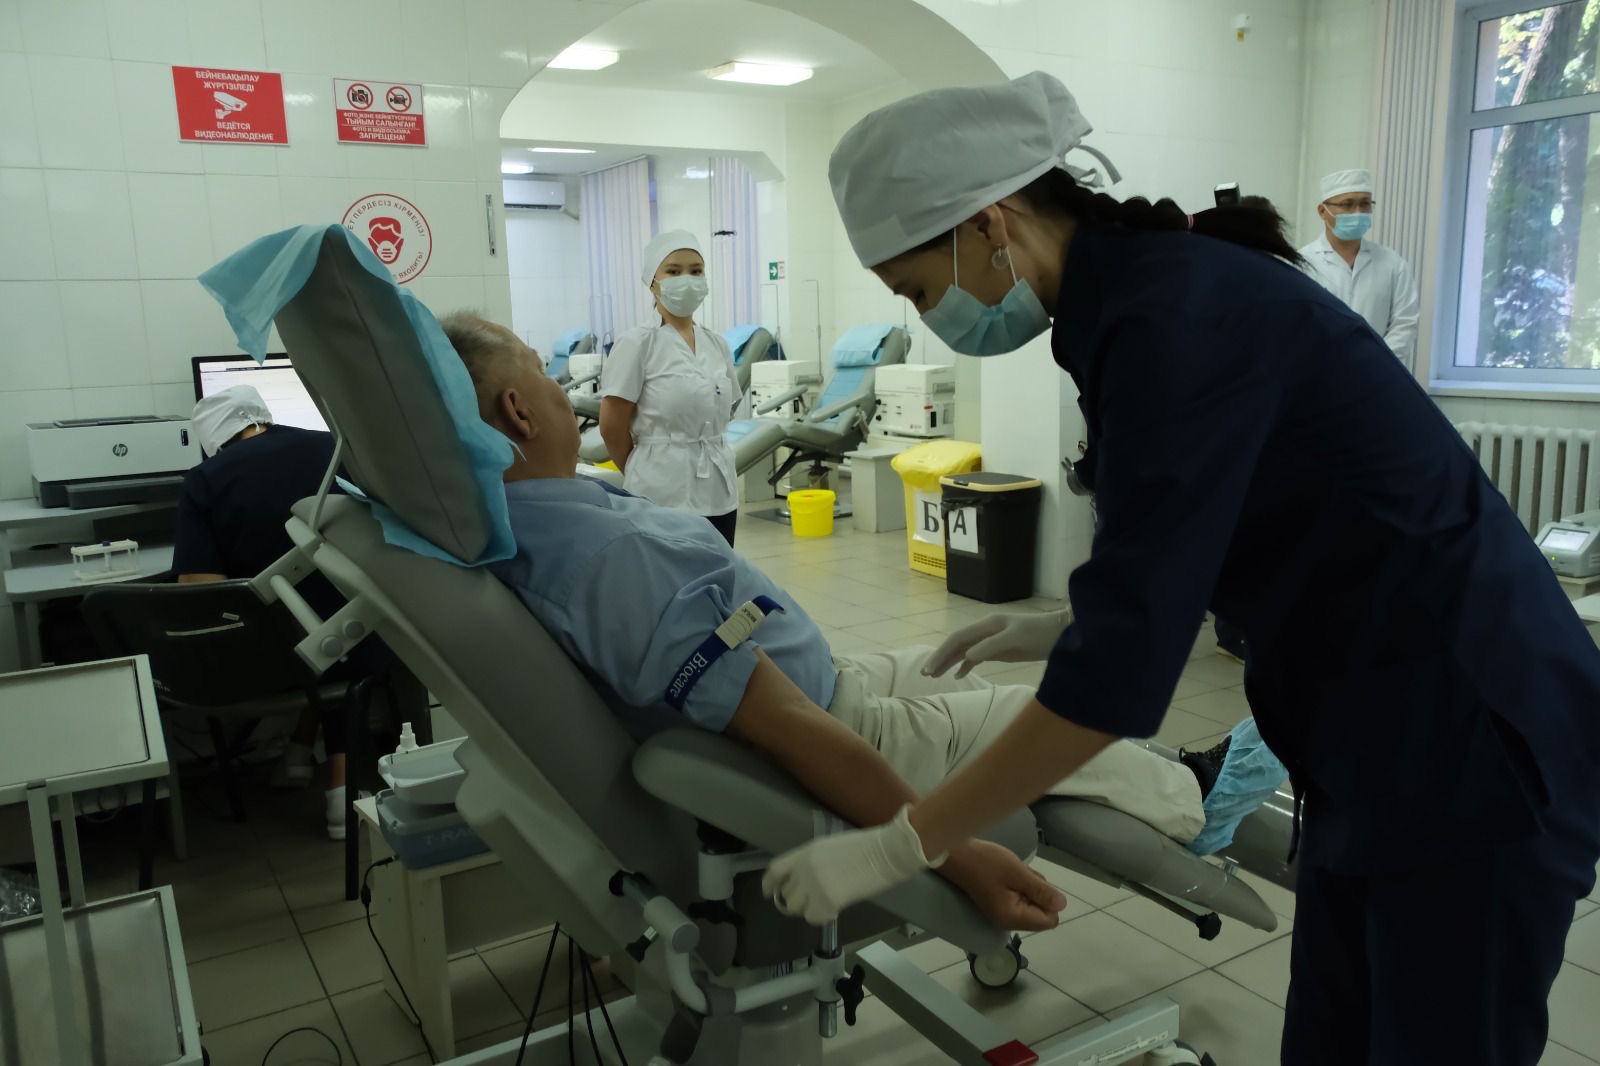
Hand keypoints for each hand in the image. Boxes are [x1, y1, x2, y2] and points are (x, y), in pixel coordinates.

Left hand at [763, 806, 939, 924]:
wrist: (886, 852)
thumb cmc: (866, 847)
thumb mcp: (831, 847)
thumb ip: (813, 862)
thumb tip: (806, 880)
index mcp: (805, 852)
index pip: (776, 869)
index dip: (769, 884)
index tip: (769, 893)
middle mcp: (804, 868)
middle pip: (787, 893)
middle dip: (797, 900)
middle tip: (811, 902)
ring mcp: (814, 885)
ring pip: (798, 908)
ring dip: (809, 909)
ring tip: (825, 904)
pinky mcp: (826, 901)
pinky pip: (814, 917)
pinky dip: (822, 916)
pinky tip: (836, 909)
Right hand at [923, 608, 1070, 678]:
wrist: (1060, 634)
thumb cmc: (1039, 635)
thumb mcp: (1015, 639)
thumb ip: (991, 647)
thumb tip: (967, 657)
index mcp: (987, 626)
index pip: (958, 639)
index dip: (942, 653)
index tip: (930, 668)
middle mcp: (985, 631)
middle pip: (957, 644)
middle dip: (941, 658)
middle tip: (926, 673)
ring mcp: (991, 640)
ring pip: (964, 651)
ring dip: (949, 662)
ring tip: (935, 675)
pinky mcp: (999, 649)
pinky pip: (976, 657)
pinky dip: (965, 665)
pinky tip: (958, 676)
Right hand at [945, 839, 1066, 931]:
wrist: (955, 855)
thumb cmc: (985, 863)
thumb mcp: (1017, 873)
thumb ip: (1041, 891)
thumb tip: (1062, 905)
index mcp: (1013, 918)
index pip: (1049, 921)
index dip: (1050, 901)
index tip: (1037, 884)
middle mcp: (1008, 922)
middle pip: (1040, 912)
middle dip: (1038, 892)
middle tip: (1021, 875)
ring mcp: (1002, 913)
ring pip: (1031, 903)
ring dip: (1029, 886)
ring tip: (1013, 872)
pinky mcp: (998, 903)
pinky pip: (1020, 897)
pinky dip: (1020, 885)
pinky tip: (1008, 873)